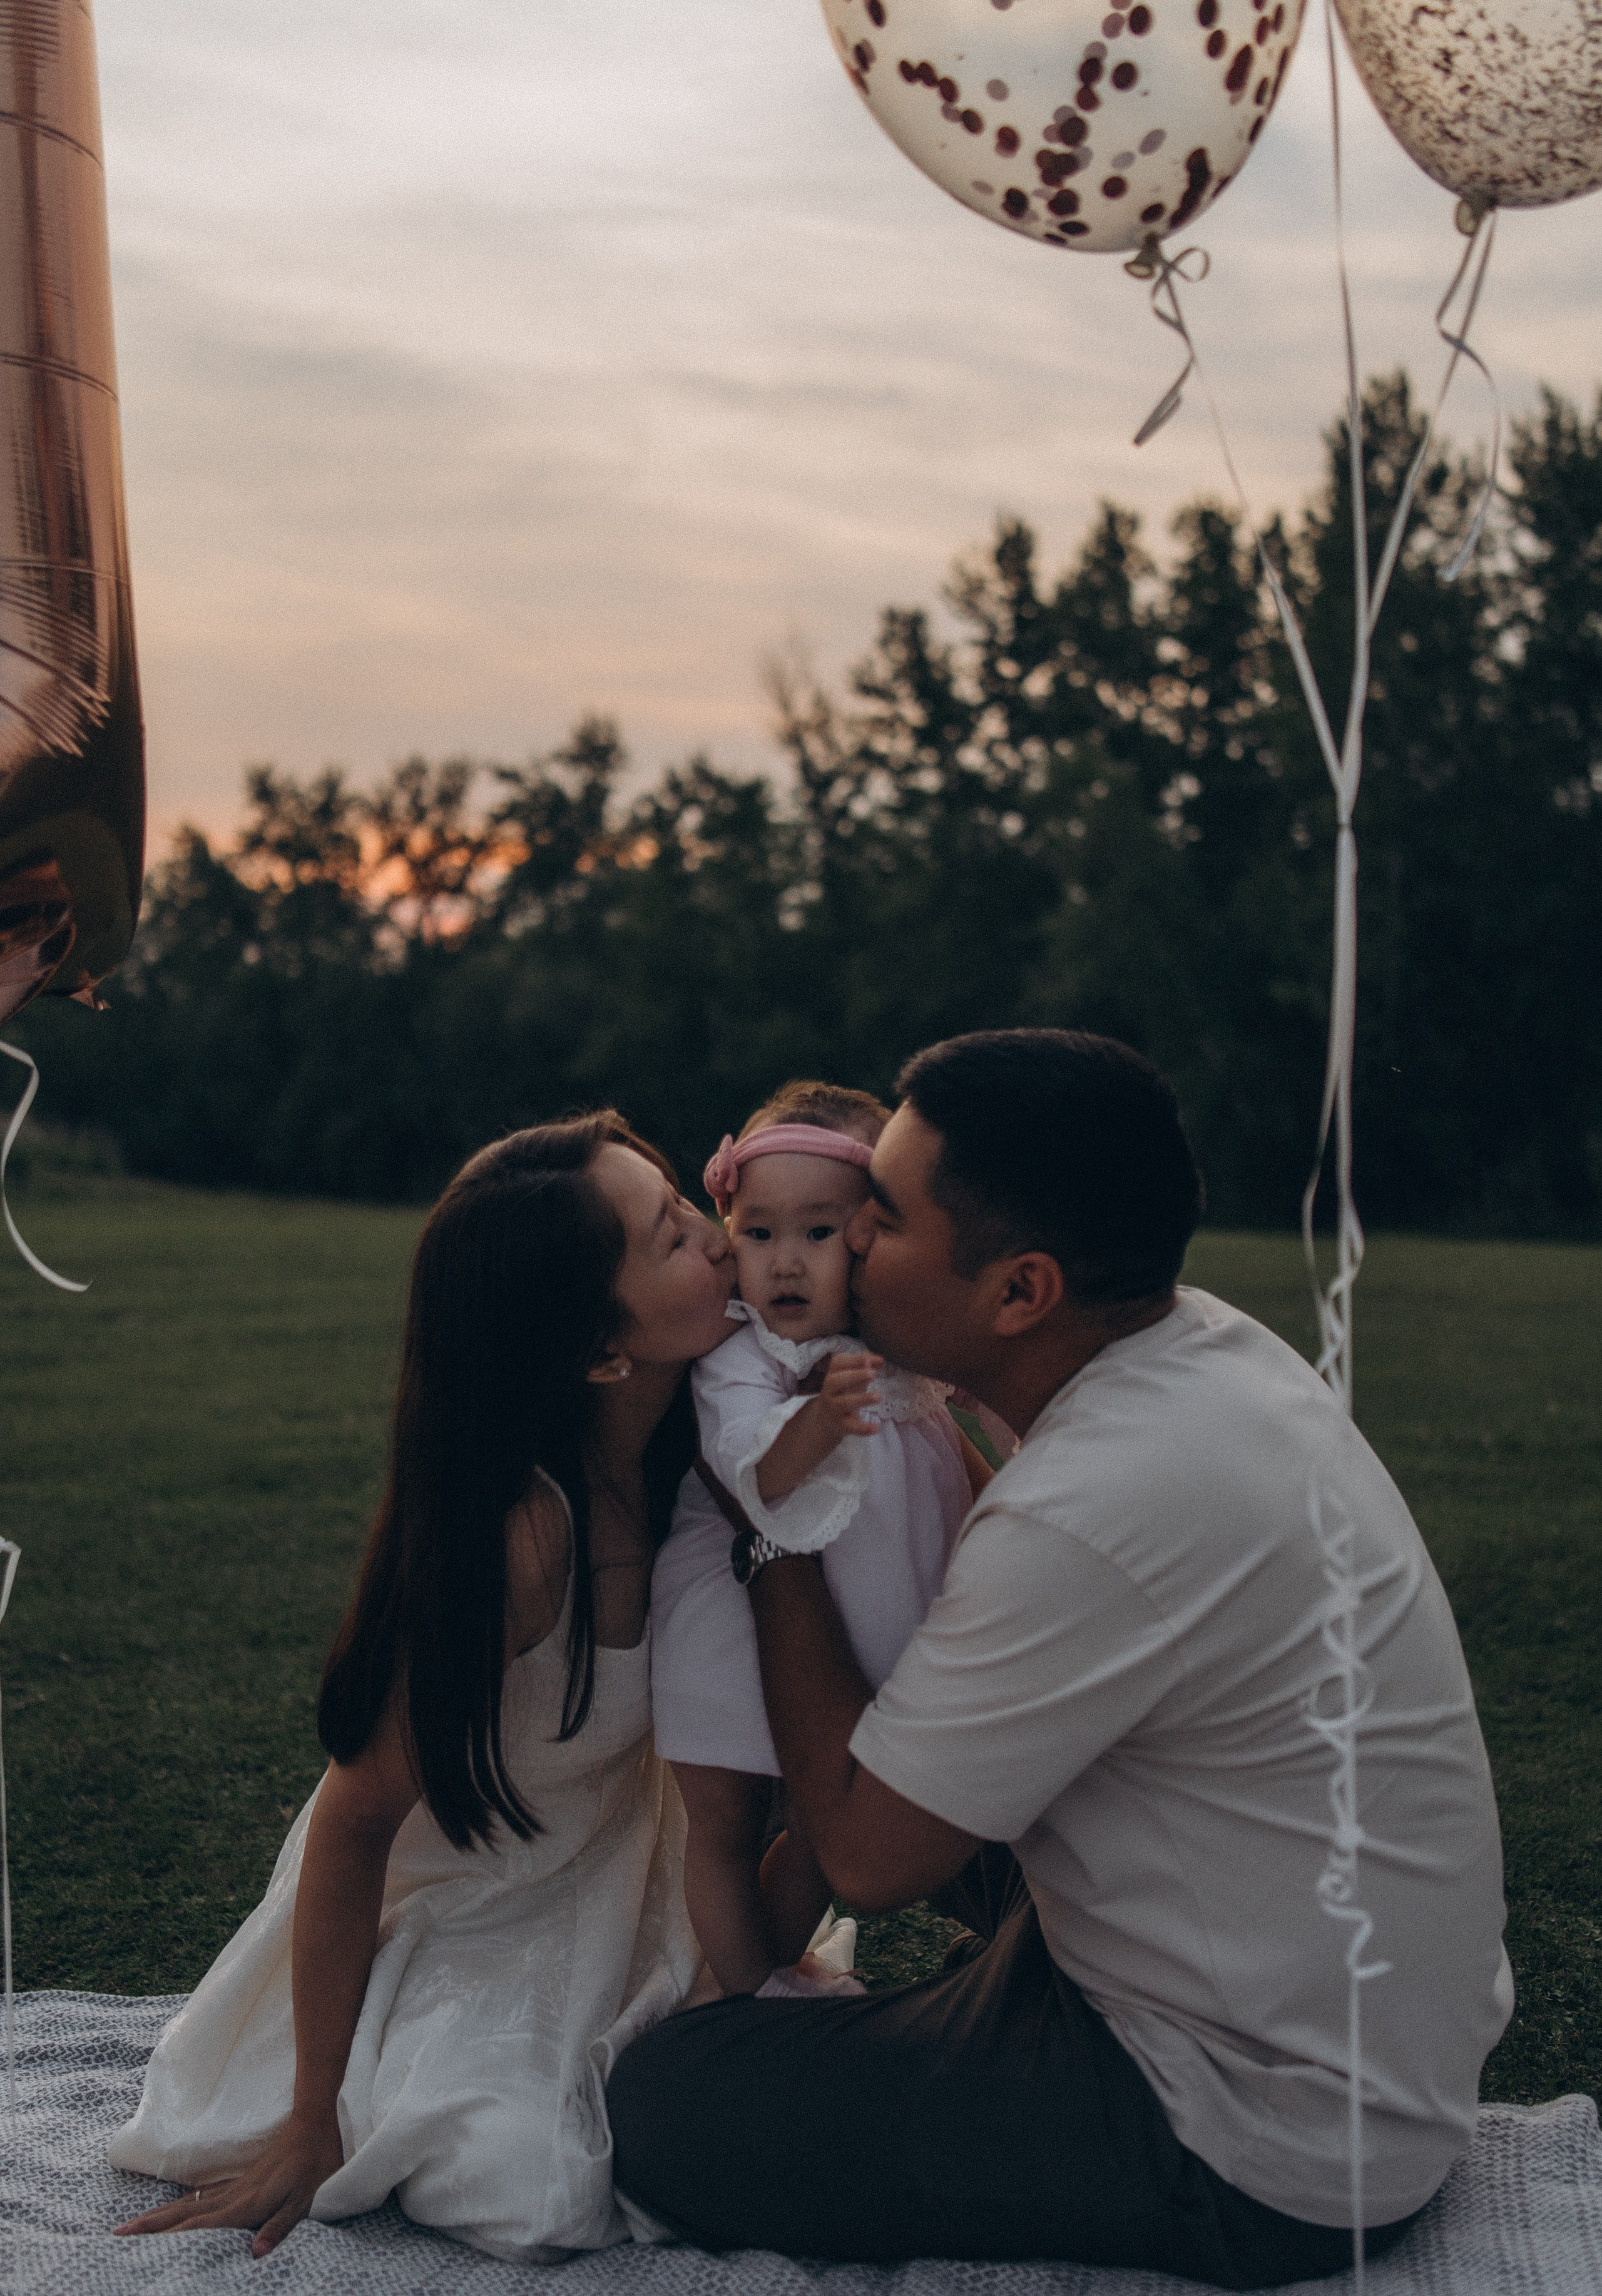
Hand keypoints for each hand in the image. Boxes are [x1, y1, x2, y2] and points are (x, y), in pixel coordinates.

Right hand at [114, 2113, 343, 2257]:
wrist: (316, 2123)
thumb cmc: (316, 2166)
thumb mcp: (306, 2201)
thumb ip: (280, 2227)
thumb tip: (255, 2254)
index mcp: (245, 2205)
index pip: (199, 2225)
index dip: (169, 2236)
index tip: (138, 2243)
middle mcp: (234, 2195)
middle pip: (184, 2213)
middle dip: (151, 2224)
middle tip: (118, 2233)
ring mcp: (236, 2186)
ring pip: (191, 2203)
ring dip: (162, 2215)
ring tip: (136, 2223)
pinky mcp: (243, 2180)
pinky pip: (206, 2195)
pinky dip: (186, 2204)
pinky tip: (179, 2206)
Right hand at [815, 1352, 883, 1438]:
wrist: (825, 1420)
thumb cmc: (843, 1392)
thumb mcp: (852, 1377)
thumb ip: (865, 1366)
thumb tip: (879, 1359)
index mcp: (833, 1375)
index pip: (837, 1363)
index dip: (853, 1360)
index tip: (868, 1359)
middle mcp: (830, 1391)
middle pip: (836, 1381)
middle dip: (854, 1376)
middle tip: (872, 1374)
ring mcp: (834, 1409)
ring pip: (844, 1403)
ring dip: (861, 1399)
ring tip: (878, 1396)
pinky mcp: (841, 1425)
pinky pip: (851, 1427)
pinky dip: (863, 1428)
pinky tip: (875, 1428)